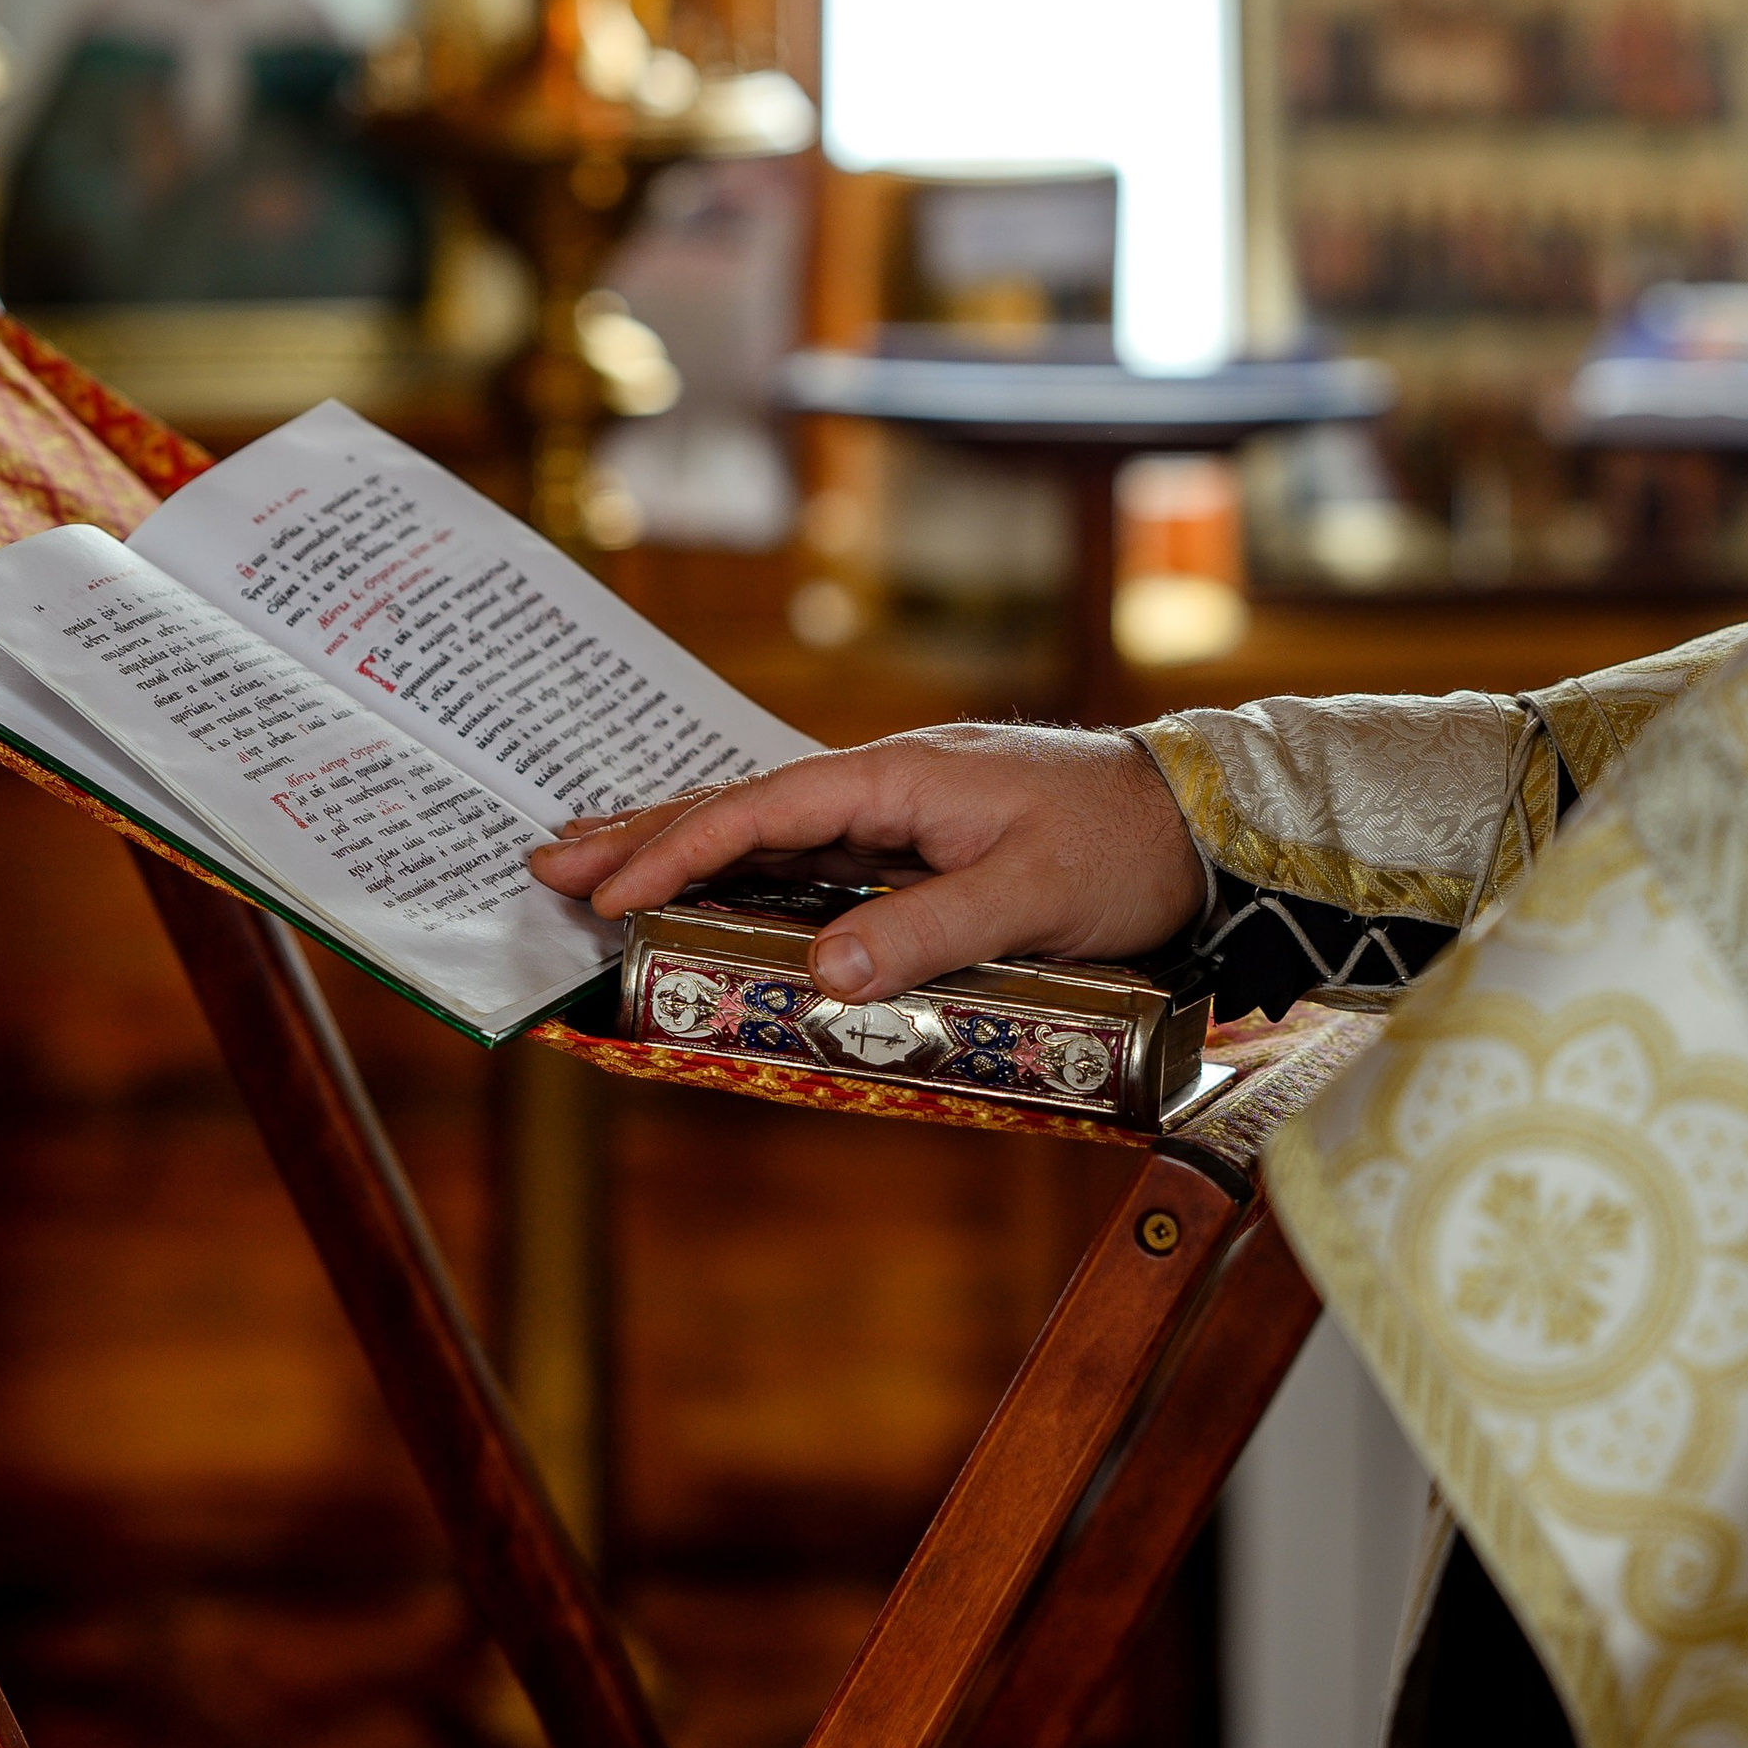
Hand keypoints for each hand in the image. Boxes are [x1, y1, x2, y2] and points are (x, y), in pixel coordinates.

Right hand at [525, 721, 1209, 1000]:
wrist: (1201, 825)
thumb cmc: (1123, 849)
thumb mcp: (1033, 895)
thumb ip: (930, 930)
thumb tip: (824, 970)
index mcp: (902, 777)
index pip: (766, 809)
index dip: (678, 847)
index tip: (605, 885)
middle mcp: (890, 783)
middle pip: (745, 806)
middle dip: (644, 833)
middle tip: (545, 862)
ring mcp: (905, 810)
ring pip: (771, 829)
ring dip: (685, 847)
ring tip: (598, 867)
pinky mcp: (926, 840)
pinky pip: (814, 851)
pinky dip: (748, 865)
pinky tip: (718, 885)